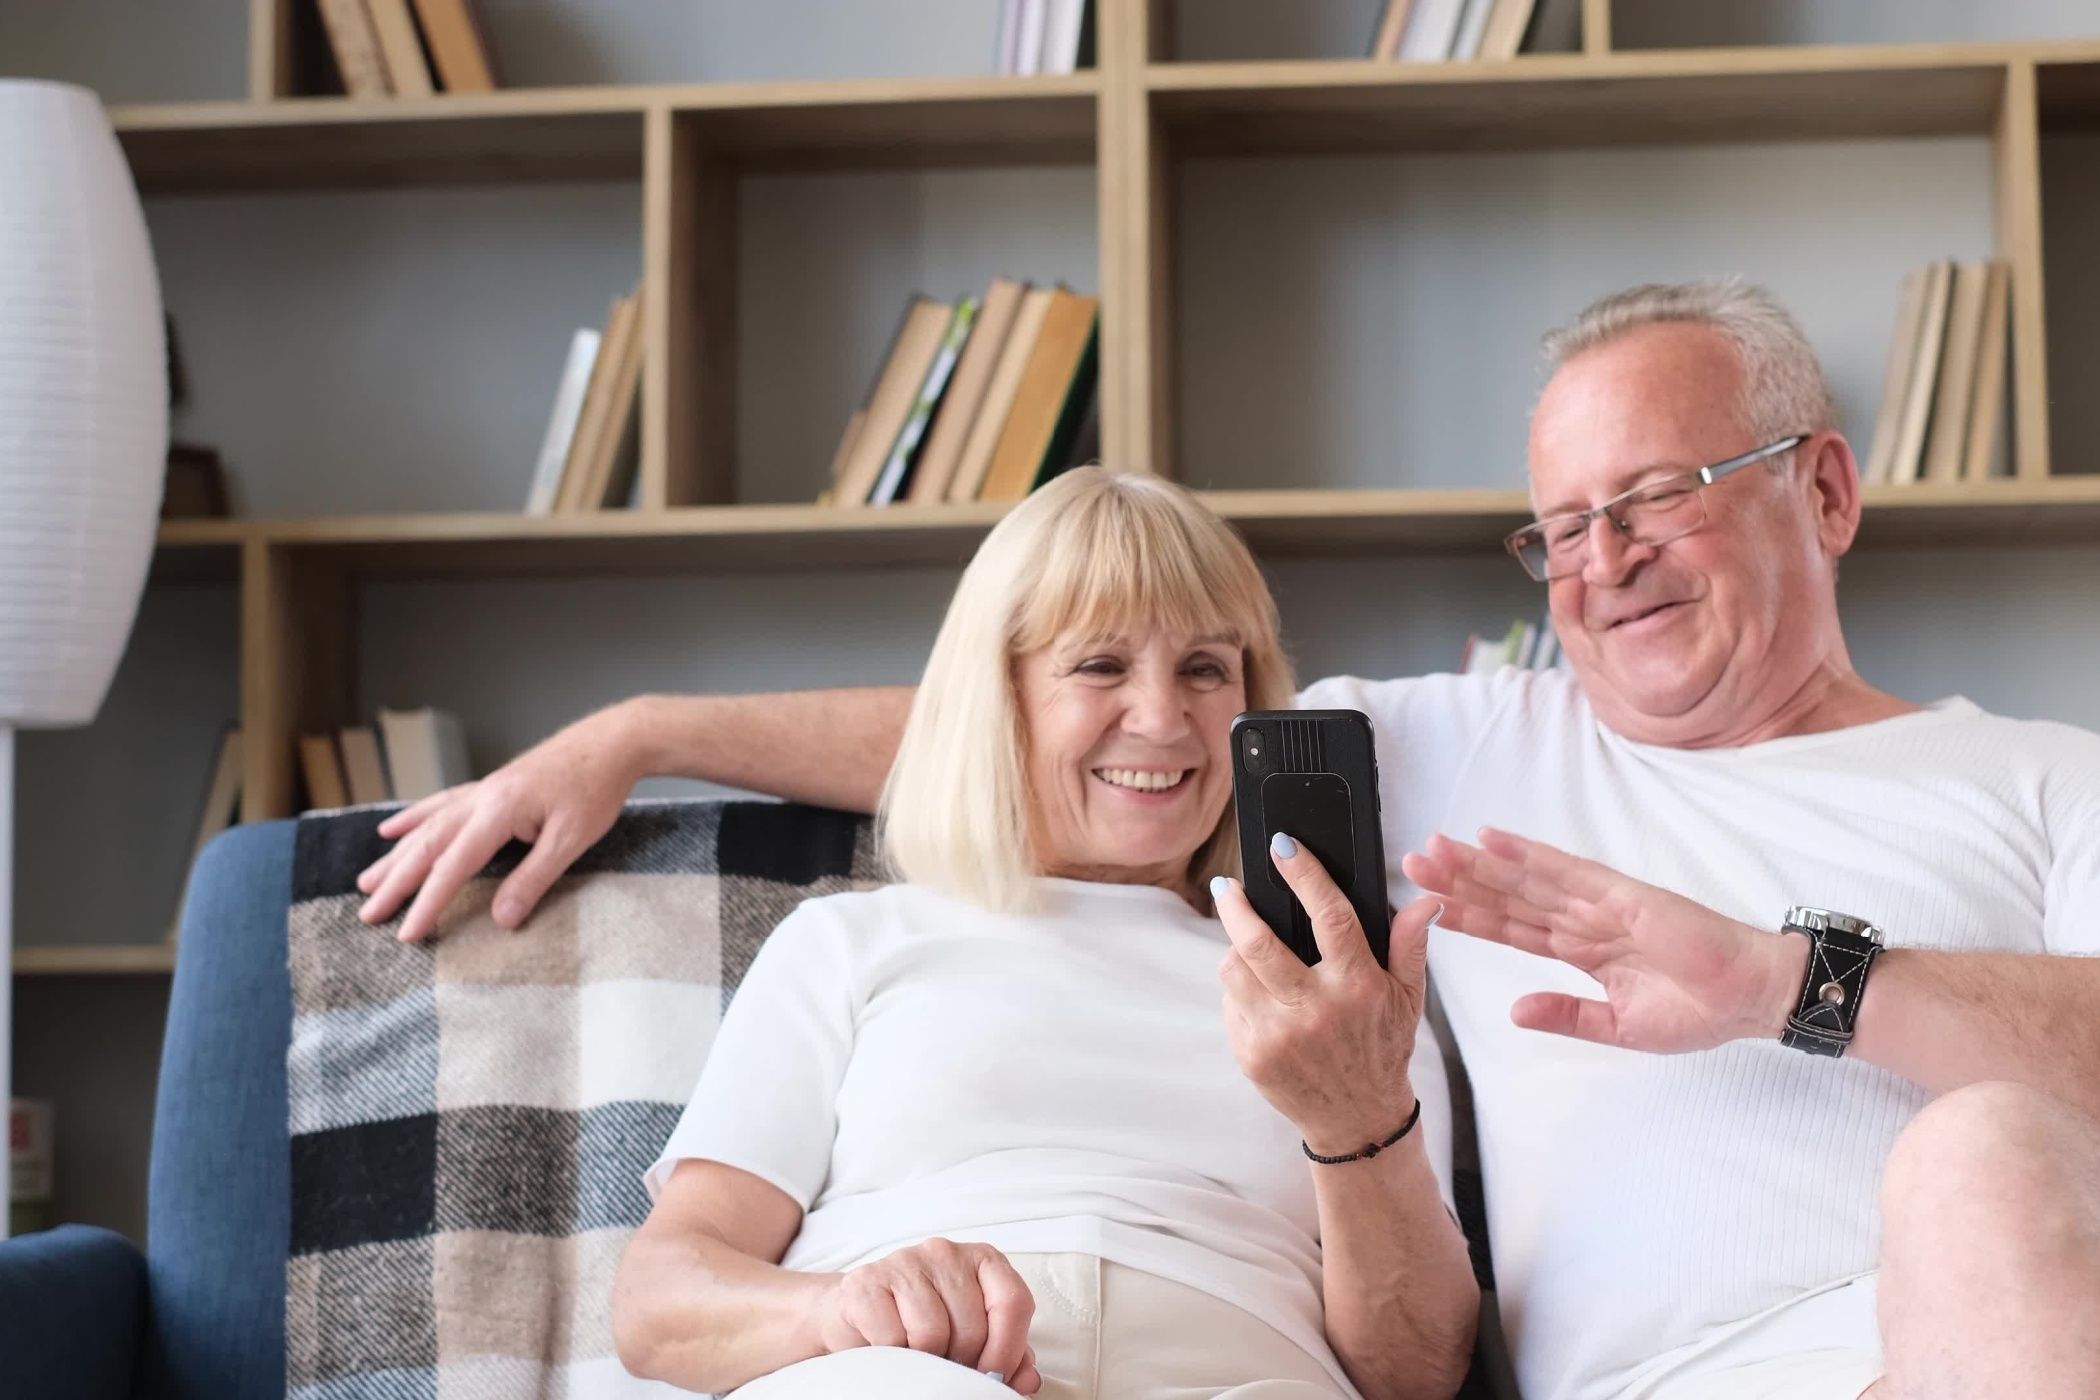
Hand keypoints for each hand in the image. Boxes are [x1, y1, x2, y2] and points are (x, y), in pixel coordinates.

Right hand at [354, 702, 645, 942]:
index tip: (407, 934)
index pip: (453, 866)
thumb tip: (501, 920)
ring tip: (365, 881)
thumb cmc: (596, 789)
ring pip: (428, 825)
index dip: (428, 902)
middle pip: (428, 845)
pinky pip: (441, 804)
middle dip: (396, 882)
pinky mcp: (492, 786)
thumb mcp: (571, 840)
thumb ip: (534, 879)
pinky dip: (414, 818)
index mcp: (498, 812)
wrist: (611, 741)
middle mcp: (481, 798)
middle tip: (368, 915)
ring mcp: (483, 790)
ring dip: (396, 855)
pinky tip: (391, 829)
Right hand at [809, 1239, 1040, 1393]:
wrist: (854, 1317)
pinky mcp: (866, 1281)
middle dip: (962, 1360)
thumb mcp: (971, 1336)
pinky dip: (893, 1354)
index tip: (993, 1375)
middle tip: (945, 1363)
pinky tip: (889, 1345)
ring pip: (932, 1332)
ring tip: (916, 1351)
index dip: (1008, 1349)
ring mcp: (905, 1260)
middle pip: (973, 1325)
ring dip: (925, 1358)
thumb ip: (1007, 1354)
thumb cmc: (919, 1326)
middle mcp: (946, 1252)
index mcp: (982, 1261)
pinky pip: (893, 1336)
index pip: (1014, 1302)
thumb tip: (1029, 1378)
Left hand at [1213, 833, 1440, 1155]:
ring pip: (1233, 969)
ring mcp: (1278, 1035)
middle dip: (1235, 906)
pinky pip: (1230, 1003)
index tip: (1282, 845)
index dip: (1305, 875)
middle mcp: (1314, 1010)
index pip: (1330, 917)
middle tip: (1227, 886)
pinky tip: (1259, 992)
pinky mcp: (1252, 1054)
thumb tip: (1425, 899)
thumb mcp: (1407, 998)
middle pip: (1259, 942)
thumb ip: (1410, 945)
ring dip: (1234, 948)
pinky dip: (1239, 989)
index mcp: (1356, 987)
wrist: (1357, 1120)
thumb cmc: (1382, 1049)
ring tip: (1247, 943)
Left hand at [1401, 828, 1804, 1052]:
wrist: (1751, 998)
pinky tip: (1492, 840)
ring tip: (1437, 850)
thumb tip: (1514, 1012)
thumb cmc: (1698, 1011)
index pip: (1513, 931)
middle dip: (1461, 882)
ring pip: (1527, 880)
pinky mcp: (1622, 895)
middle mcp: (1585, 922)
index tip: (1429, 907)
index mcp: (1584, 953)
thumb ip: (1567, 1015)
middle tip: (1414, 864)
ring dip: (1480, 865)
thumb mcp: (1620, 1027)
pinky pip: (1566, 871)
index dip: (1472, 917)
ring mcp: (1601, 905)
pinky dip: (1528, 855)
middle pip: (1510, 898)